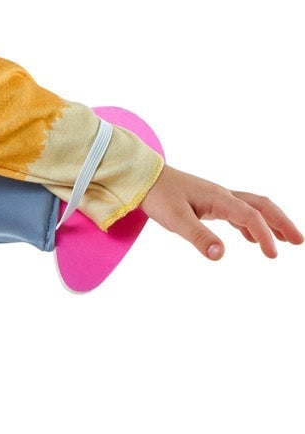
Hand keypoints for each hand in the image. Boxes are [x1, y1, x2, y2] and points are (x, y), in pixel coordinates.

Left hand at [139, 165, 300, 260]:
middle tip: (298, 241)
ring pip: (253, 207)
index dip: (265, 235)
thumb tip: (221, 255)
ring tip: (284, 241)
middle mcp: (223, 196)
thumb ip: (199, 237)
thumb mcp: (176, 220)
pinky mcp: (210, 201)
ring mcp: (218, 197)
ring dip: (270, 223)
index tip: (272, 255)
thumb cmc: (158, 197)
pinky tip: (251, 238)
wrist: (143, 178)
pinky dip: (250, 224)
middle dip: (282, 223)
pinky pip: (238, 211)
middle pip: (262, 206)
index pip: (251, 217)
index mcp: (219, 199)